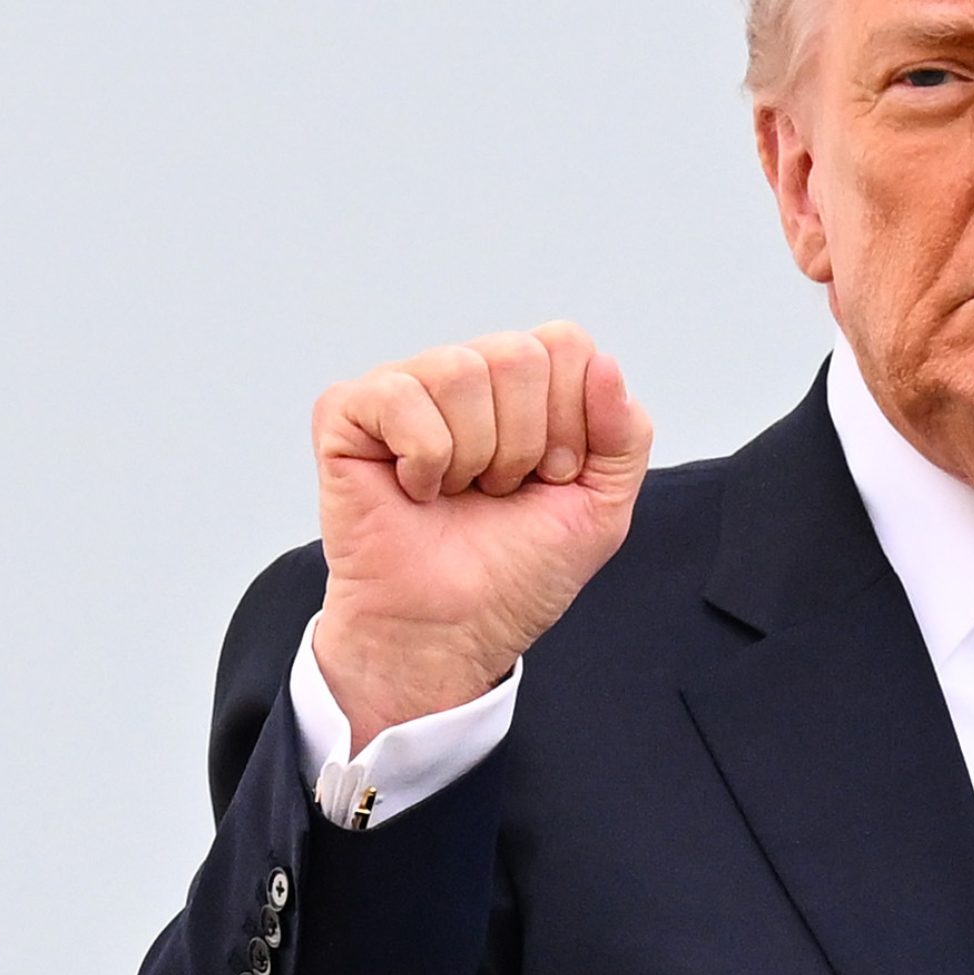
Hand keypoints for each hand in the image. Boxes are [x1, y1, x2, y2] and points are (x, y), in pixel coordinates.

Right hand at [310, 322, 652, 750]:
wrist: (452, 631)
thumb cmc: (515, 572)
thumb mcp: (601, 507)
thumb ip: (625, 433)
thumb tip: (603, 363)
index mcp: (523, 387)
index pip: (565, 344)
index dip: (571, 420)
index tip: (550, 478)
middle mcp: (465, 376)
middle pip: (519, 354)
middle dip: (525, 443)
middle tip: (500, 491)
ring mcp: (405, 389)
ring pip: (461, 370)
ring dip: (474, 456)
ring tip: (459, 493)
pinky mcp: (347, 412)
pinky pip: (400, 396)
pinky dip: (423, 458)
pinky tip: (415, 491)